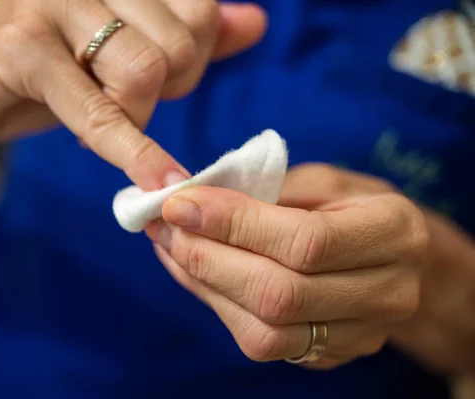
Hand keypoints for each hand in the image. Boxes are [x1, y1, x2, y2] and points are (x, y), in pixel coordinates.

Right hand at [0, 0, 265, 189]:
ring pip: (145, 71)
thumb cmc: (42, 71)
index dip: (190, 63)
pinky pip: (96, 107)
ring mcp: (51, 3)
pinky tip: (148, 179)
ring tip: (96, 116)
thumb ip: (191, 37)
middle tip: (120, 104)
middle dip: (164, 93)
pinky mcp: (19, 47)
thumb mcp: (121, 52)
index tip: (154, 83)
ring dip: (134, 118)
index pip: (200, 15)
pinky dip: (128, 151)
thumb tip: (254, 22)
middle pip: (180, 44)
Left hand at [147, 163, 427, 368]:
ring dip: (204, 286)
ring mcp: (360, 335)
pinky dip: (216, 305)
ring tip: (170, 247)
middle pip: (280, 295)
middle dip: (208, 258)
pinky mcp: (329, 357)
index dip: (235, 224)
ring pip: (265, 332)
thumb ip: (267, 190)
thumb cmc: (354, 208)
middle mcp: (387, 294)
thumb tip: (193, 201)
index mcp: (394, 233)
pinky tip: (192, 272)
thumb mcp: (323, 181)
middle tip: (165, 226)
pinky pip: (261, 343)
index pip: (305, 241)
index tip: (180, 204)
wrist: (398, 261)